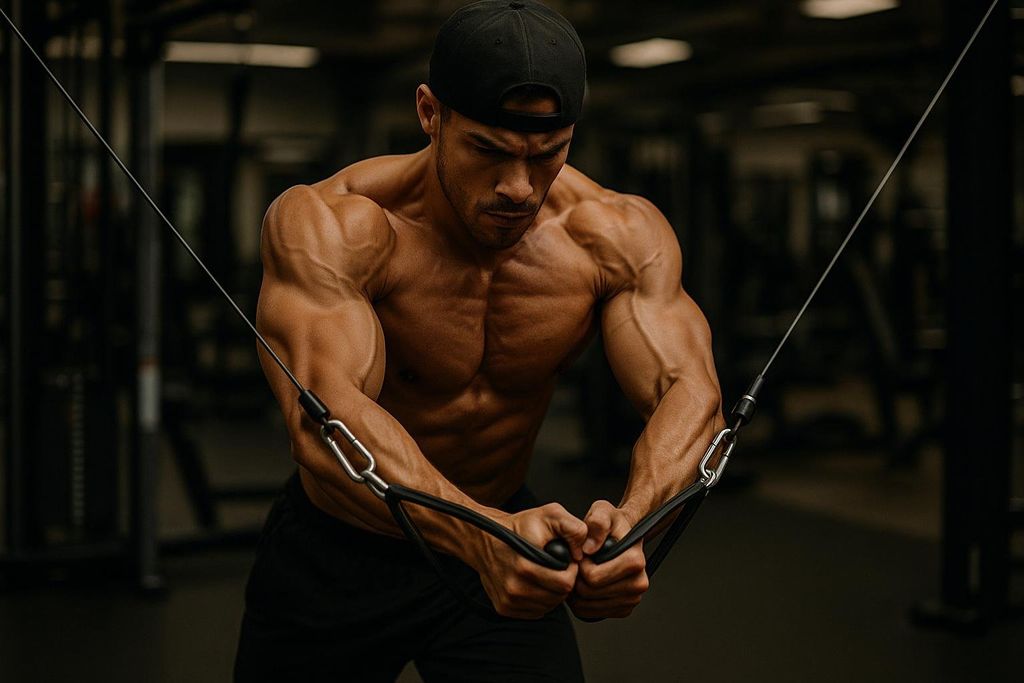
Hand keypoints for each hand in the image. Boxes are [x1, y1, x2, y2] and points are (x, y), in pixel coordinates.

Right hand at [470, 503, 587, 618]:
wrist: (485, 538)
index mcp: (525, 566)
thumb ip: (572, 528)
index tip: (567, 562)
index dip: (572, 572)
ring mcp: (508, 600)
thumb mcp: (549, 515)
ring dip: (552, 593)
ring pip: (547, 607)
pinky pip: (534, 611)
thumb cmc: (519, 527)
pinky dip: (539, 600)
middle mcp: (514, 587)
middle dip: (563, 583)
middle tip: (558, 568)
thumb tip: (581, 552)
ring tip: (547, 574)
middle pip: (557, 598)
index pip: (565, 584)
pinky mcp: (504, 607)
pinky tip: (536, 584)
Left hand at [569, 500, 648, 618]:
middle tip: (577, 565)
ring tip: (579, 574)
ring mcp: (633, 599)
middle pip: (590, 594)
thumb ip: (597, 522)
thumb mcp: (603, 511)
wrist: (622, 535)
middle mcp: (639, 583)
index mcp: (635, 562)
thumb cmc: (612, 523)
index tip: (581, 555)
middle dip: (577, 579)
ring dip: (577, 593)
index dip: (580, 566)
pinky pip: (593, 614)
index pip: (593, 578)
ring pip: (589, 606)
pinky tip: (584, 586)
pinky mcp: (624, 609)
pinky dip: (582, 603)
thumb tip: (589, 547)